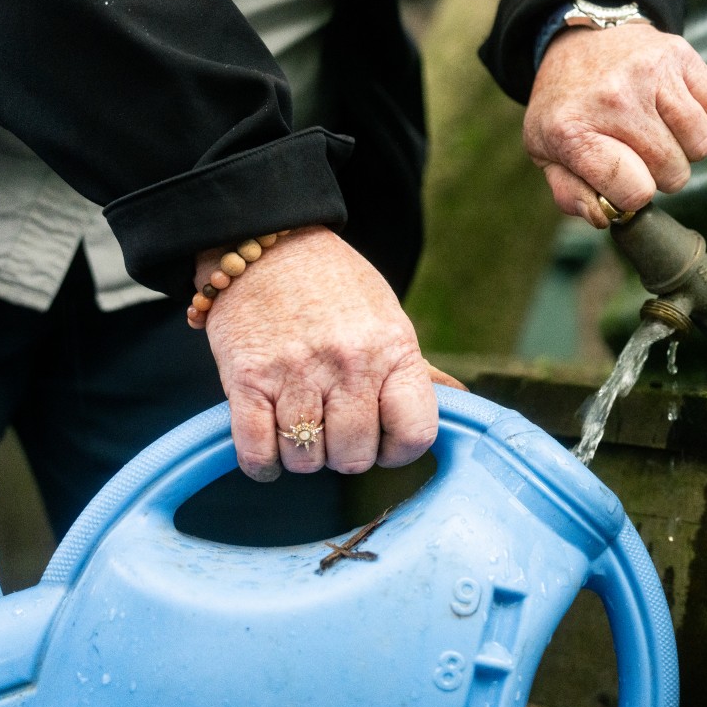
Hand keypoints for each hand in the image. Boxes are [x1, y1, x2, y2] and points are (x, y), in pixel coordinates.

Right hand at [196, 226, 464, 481]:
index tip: (383, 444)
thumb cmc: (336, 287)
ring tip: (301, 431)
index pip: (415, 433)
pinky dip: (263, 464)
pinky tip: (269, 453)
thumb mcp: (389, 319)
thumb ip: (415, 368)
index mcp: (393, 350)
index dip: (399, 451)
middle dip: (346, 455)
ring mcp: (296, 372)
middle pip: (355, 455)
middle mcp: (349, 363)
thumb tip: (459, 397)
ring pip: (306, 457)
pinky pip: (258, 451)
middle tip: (335, 434)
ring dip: (303, 456)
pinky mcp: (246, 378)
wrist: (270, 242)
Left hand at [523, 24, 706, 227]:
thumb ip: (571, 194)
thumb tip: (607, 217)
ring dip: (685, 151)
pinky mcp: (679, 54)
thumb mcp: (546, 152)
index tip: (626, 186)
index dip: (635, 197)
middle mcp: (614, 98)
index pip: (634, 190)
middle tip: (641, 157)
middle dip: (661, 176)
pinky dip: (702, 122)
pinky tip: (675, 116)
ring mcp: (650, 72)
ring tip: (660, 137)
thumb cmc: (566, 106)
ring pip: (700, 145)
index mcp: (573, 130)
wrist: (577, 42)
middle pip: (672, 172)